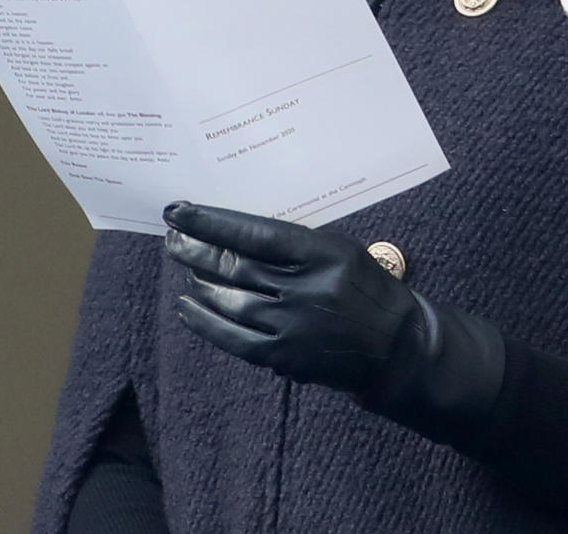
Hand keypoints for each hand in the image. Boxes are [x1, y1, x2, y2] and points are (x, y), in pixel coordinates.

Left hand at [163, 201, 505, 442]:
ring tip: (181, 263)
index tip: (182, 210)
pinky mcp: (284, 357)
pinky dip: (206, 322)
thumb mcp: (338, 249)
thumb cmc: (365, 287)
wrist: (394, 345)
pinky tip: (188, 307)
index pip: (254, 232)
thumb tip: (236, 231)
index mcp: (321, 253)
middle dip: (197, 249)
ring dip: (199, 281)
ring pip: (230, 300)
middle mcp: (304, 288)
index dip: (213, 221)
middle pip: (236, 266)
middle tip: (172, 236)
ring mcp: (292, 326)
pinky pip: (234, 338)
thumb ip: (294, 242)